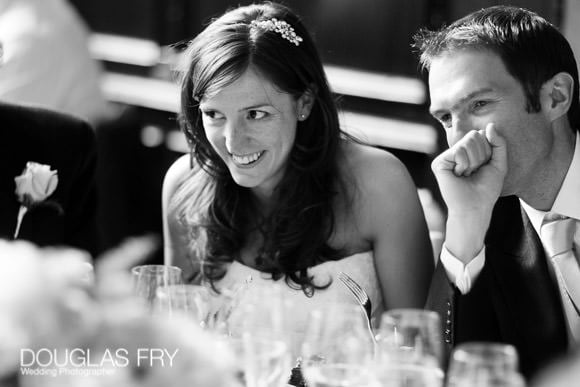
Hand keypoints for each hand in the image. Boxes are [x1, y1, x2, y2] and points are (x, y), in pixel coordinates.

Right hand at [431, 123, 507, 261]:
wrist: (475, 207)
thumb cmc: (486, 189)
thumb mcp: (499, 163)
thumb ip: (498, 143)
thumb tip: (490, 125)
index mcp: (467, 151)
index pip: (481, 134)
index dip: (488, 151)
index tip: (483, 167)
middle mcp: (455, 152)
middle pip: (474, 136)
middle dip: (481, 155)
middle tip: (474, 172)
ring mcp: (446, 157)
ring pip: (467, 143)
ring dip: (473, 162)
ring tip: (467, 175)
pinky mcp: (439, 163)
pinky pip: (459, 151)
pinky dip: (465, 165)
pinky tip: (459, 175)